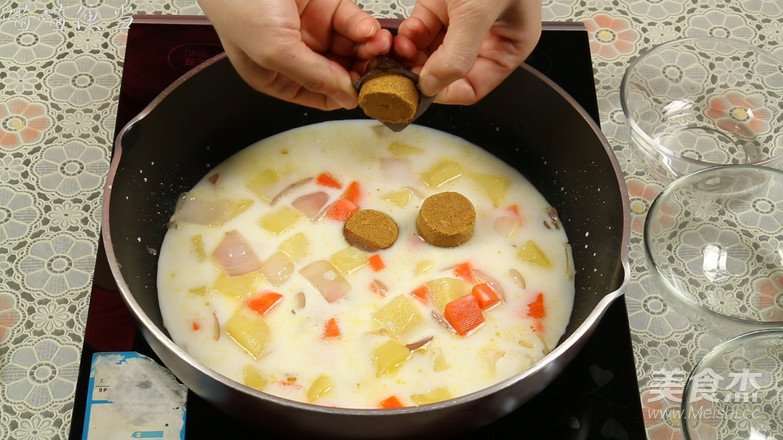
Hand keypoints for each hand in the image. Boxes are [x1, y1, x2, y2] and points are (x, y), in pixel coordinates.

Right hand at [198, 0, 392, 109]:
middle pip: (342, 74)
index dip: (345, 96)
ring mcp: (313, 30)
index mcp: (277, 76)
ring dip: (369, 50)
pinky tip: (369, 31)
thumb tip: (346, 99)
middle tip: (381, 70)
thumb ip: (314, 77)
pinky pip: (352, 23)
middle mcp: (296, 55)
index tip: (369, 93)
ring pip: (351, 49)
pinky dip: (364, 28)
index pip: (321, 97)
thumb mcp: (275, 52)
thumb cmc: (239, 5)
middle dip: (363, 72)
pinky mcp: (326, 6)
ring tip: (379, 47)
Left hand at [393, 0, 541, 104]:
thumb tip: (433, 86)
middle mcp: (485, 38)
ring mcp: (461, 22)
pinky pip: (419, 34)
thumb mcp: (478, 13)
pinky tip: (401, 38)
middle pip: (448, 73)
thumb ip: (456, 55)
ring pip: (430, 56)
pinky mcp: (440, 6)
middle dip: (422, 74)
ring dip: (411, 59)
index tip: (420, 93)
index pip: (474, 87)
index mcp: (509, 45)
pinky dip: (407, 38)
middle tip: (399, 77)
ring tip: (397, 56)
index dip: (446, 93)